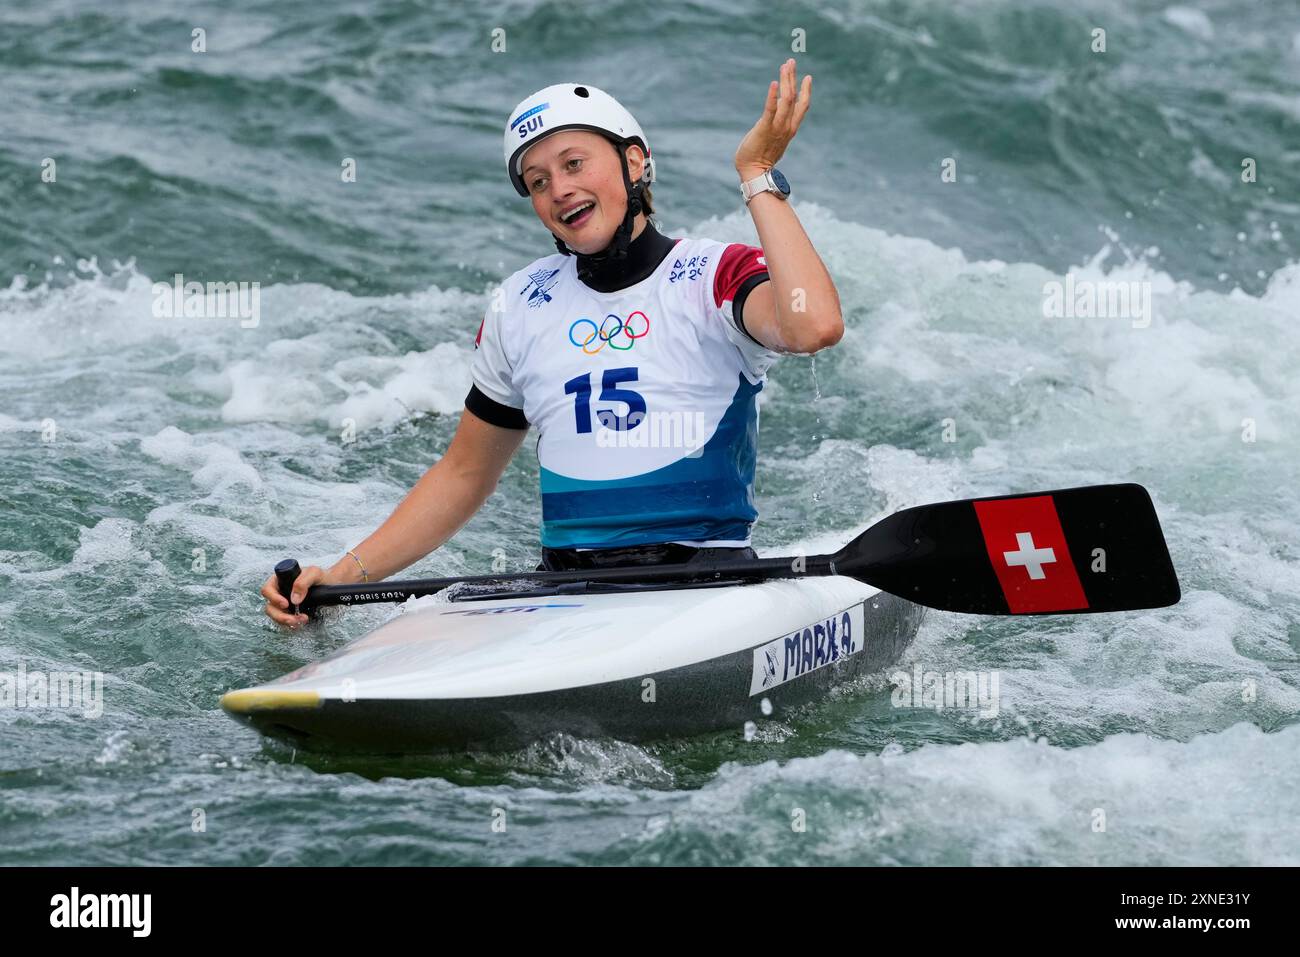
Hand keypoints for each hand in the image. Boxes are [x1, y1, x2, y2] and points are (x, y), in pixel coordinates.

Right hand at [261, 564, 327, 628]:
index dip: (273, 598)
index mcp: (280, 580)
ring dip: (287, 621)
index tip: (285, 604)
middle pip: (270, 607)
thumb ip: (303, 582)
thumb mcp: (314, 573)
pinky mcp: (291, 612)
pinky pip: (285, 621)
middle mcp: (280, 592)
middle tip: (293, 619)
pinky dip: (292, 624)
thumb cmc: (321, 576)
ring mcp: (284, 603)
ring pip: (276, 616)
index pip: (267, 589)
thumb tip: (294, 599)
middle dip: (280, 616)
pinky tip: (301, 622)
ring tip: (302, 620)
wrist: (331, 585)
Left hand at [734, 58, 811, 178]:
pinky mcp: (764, 128)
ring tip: (785, 65)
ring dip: (786, 80)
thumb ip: (777, 123)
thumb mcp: (773, 137)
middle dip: (793, 78)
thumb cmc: (761, 157)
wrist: (755, 173)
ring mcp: (777, 127)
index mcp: (790, 128)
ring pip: (786, 99)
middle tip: (791, 61)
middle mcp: (787, 126)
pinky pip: (770, 109)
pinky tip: (774, 82)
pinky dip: (773, 95)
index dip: (806, 91)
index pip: (803, 106)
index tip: (807, 77)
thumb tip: (777, 108)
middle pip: (794, 97)